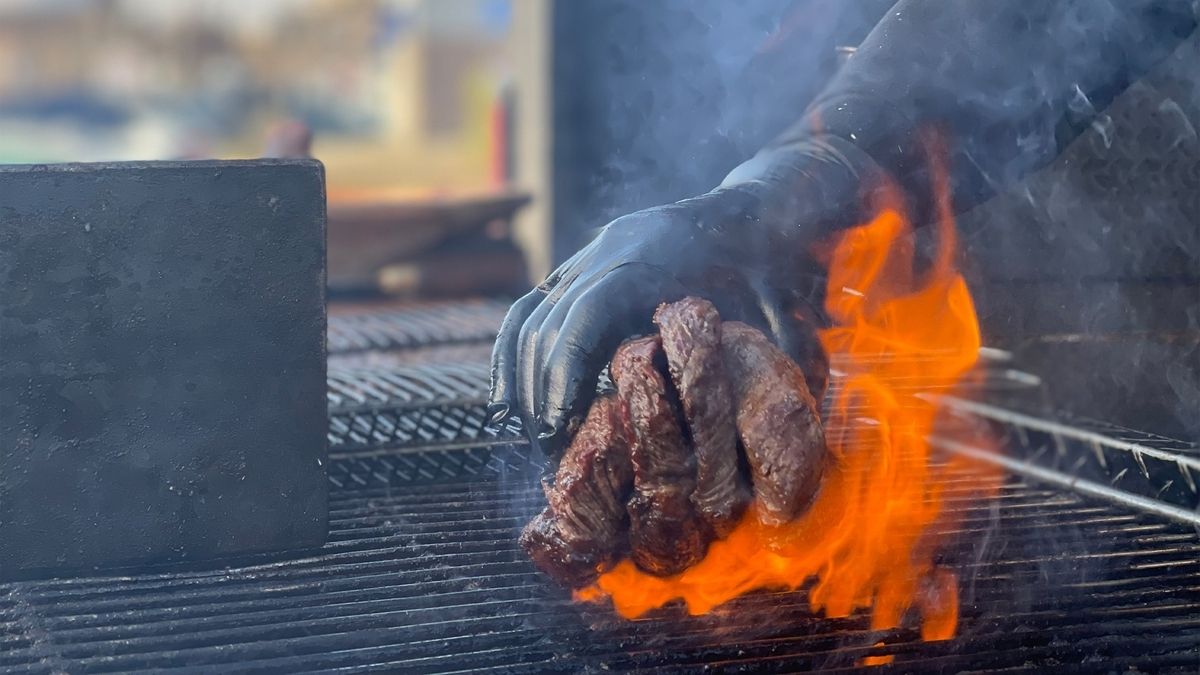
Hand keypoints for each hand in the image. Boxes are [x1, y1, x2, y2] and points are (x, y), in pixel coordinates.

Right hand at [488, 186, 829, 457]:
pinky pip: (527, 310)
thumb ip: (763, 357)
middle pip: (549, 322)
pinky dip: (512, 355)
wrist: (750, 211)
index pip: (584, 314)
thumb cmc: (765, 264)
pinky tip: (509, 402)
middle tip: (547, 454)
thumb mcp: (771, 306)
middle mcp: (606, 250)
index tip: (558, 429)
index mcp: (649, 254)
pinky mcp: (575, 268)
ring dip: (523, 380)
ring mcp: (586, 256)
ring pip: (529, 317)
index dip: (564, 373)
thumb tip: (763, 423)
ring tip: (533, 439)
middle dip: (540, 392)